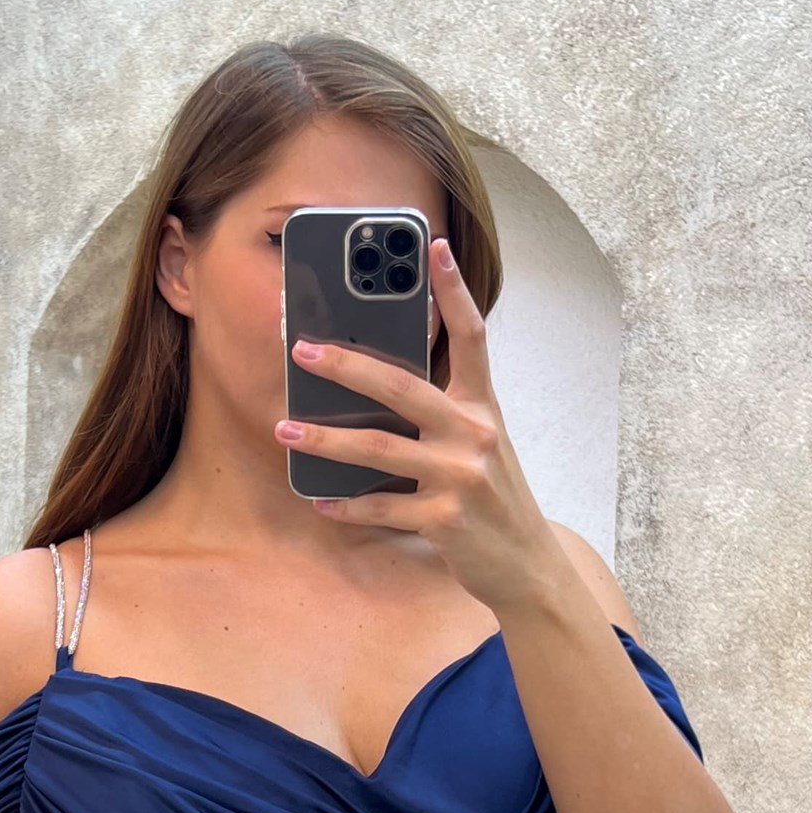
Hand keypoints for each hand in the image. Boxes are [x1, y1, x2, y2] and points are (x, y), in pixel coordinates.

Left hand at [275, 236, 568, 617]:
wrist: (527, 564)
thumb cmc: (493, 498)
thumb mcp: (480, 444)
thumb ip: (443, 412)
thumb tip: (377, 383)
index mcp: (482, 407)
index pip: (472, 336)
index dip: (454, 291)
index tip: (435, 248)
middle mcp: (474, 433)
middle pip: (402, 386)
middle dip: (347, 365)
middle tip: (302, 350)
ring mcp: (460, 476)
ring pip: (379, 448)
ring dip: (324, 440)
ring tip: (284, 428)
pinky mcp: (445, 519)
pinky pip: (383, 506)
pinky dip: (347, 505)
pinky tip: (319, 500)